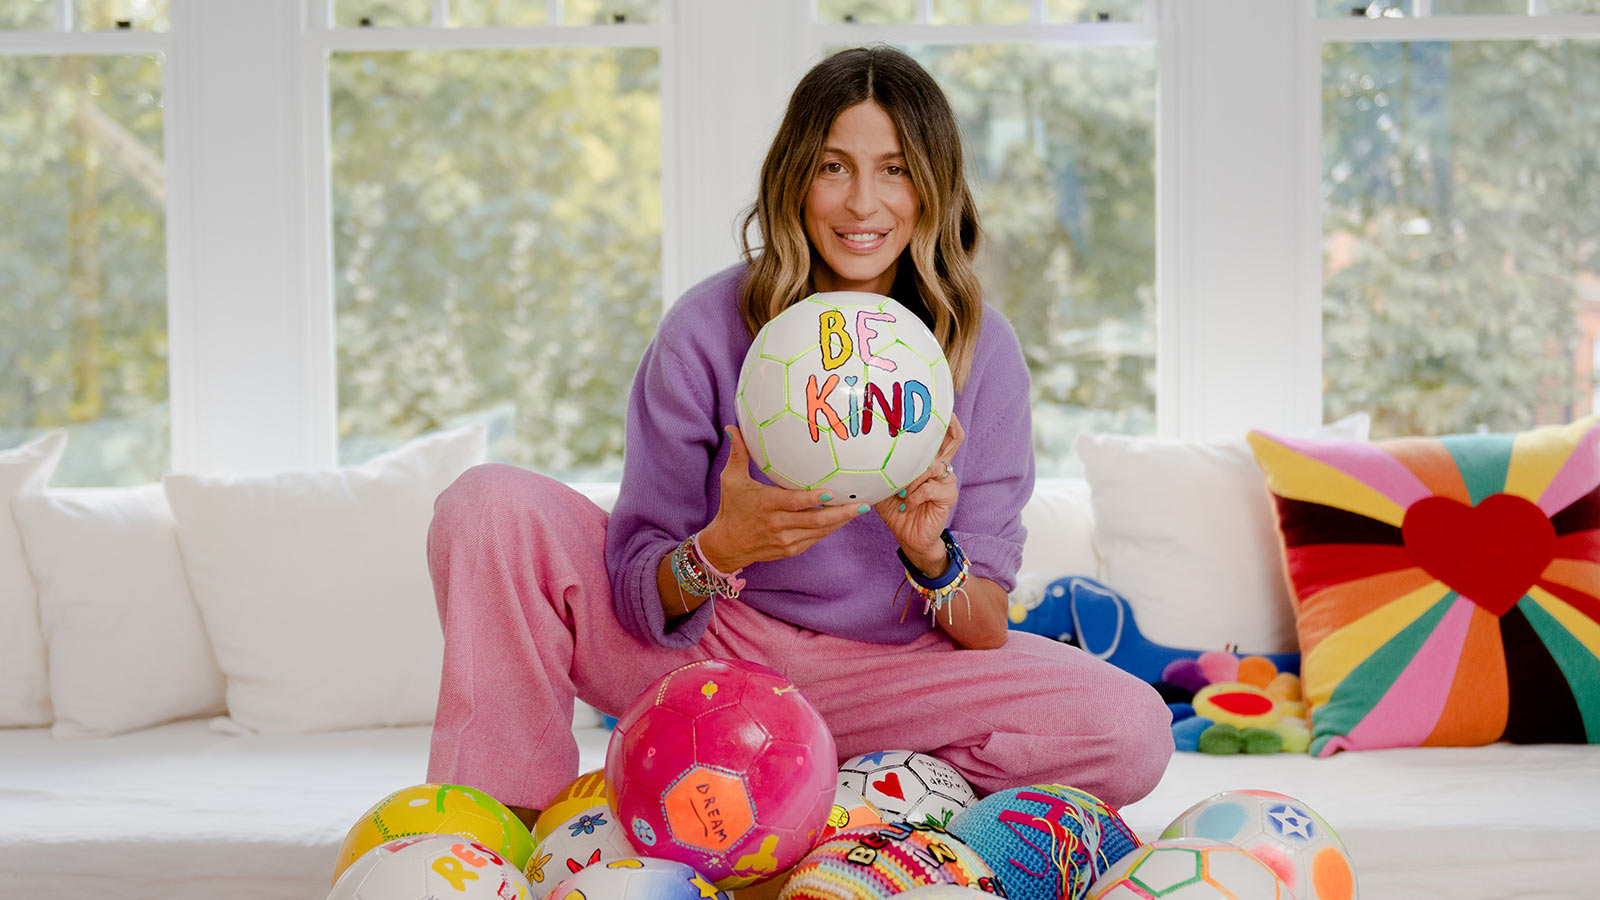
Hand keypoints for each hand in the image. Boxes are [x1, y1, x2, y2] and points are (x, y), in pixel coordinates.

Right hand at [697, 426, 861, 571]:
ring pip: (819, 531)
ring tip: (859, 509)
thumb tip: (733, 427)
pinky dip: (830, 529)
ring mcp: (786, 540)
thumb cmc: (731, 508)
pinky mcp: (791, 549)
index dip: (812, 498)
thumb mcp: (731, 480)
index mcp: (766, 505)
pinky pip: (815, 539)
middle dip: (841, 513)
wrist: (727, 546)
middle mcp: (778, 524)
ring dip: (840, 521)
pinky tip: (843, 519)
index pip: (793, 502)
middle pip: (814, 520)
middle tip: (862, 504)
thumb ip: (738, 454)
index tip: (830, 491)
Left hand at [875, 413, 964, 574]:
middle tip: (933, 420)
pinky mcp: (948, 496)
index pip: (941, 434)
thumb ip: (883, 466)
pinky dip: (914, 495)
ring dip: (912, 478)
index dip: (942, 418)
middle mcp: (940, 466)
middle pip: (954, 439)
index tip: (932, 404)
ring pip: (932, 465)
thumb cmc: (896, 509)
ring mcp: (946, 480)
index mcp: (927, 461)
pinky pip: (930, 487)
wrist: (908, 537)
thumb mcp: (886, 484)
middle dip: (946, 427)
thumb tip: (862, 448)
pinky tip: (905, 504)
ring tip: (900, 492)